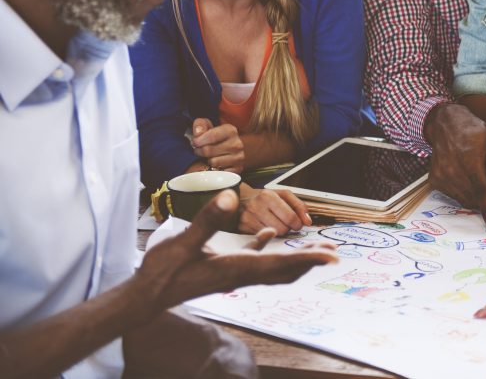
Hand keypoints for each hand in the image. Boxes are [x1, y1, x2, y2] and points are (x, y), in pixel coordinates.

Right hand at [134, 189, 336, 310]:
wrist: (145, 296)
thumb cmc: (162, 272)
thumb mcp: (183, 242)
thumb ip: (208, 219)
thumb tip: (231, 196)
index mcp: (236, 268)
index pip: (281, 264)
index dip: (308, 259)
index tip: (331, 257)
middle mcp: (240, 274)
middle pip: (284, 270)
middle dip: (310, 260)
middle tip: (333, 251)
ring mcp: (233, 274)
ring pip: (273, 268)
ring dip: (295, 258)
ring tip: (314, 247)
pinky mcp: (224, 270)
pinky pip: (254, 261)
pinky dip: (267, 250)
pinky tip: (270, 235)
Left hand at [190, 119, 244, 172]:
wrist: (232, 149)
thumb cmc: (216, 138)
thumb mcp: (209, 126)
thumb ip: (200, 124)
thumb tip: (198, 133)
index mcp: (230, 131)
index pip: (211, 136)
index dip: (198, 140)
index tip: (195, 142)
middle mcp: (237, 144)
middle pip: (208, 151)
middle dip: (199, 151)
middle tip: (199, 150)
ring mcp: (239, 158)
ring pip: (213, 162)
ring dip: (207, 161)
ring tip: (207, 157)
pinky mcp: (237, 169)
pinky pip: (219, 172)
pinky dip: (214, 170)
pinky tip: (214, 165)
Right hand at [239, 186, 310, 236]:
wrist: (239, 198)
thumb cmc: (265, 197)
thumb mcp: (283, 195)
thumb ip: (299, 206)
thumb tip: (308, 222)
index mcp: (268, 196)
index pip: (290, 217)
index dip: (298, 224)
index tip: (298, 224)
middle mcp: (256, 207)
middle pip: (282, 229)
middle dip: (288, 228)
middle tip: (286, 224)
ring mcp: (247, 219)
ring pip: (273, 235)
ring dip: (278, 232)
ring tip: (276, 224)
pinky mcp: (241, 229)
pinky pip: (262, 238)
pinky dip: (268, 235)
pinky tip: (266, 227)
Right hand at [424, 102, 485, 232]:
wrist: (447, 124)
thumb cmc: (476, 131)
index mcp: (470, 160)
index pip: (482, 192)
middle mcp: (452, 171)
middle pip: (474, 198)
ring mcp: (441, 177)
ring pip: (464, 199)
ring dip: (476, 196)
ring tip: (479, 176)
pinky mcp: (435, 180)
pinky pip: (454, 195)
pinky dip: (464, 192)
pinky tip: (466, 176)